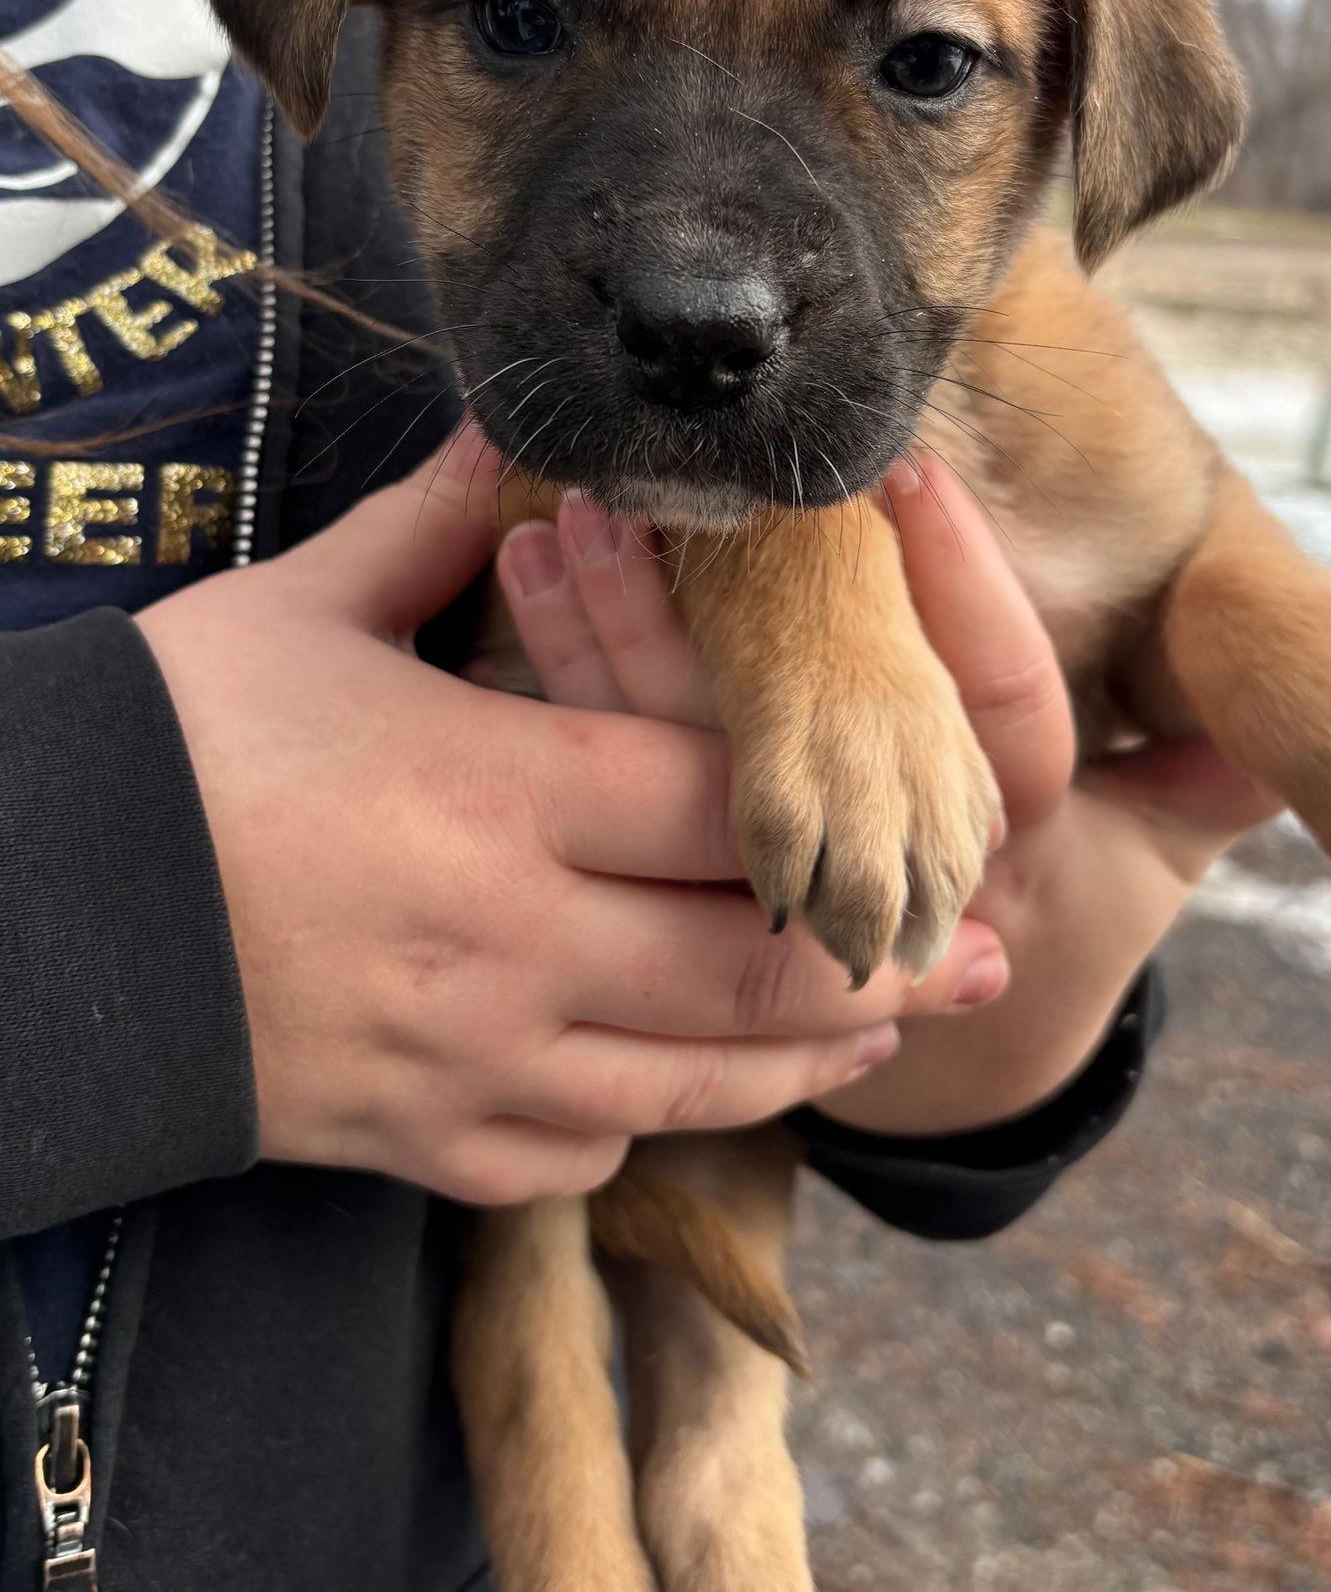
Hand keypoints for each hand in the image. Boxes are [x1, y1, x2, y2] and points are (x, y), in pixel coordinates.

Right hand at [135, 435, 1008, 1202]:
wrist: (28, 920)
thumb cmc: (164, 747)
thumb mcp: (297, 612)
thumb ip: (432, 527)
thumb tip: (512, 437)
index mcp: (499, 791)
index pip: (717, 802)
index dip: (820, 807)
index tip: (903, 808)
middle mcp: (512, 938)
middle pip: (745, 961)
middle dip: (875, 960)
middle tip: (975, 956)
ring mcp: (469, 1055)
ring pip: (686, 1081)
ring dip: (803, 1063)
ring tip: (885, 1038)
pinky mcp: (414, 1138)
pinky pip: (570, 1154)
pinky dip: (643, 1128)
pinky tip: (682, 1098)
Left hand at [509, 455, 1278, 1140]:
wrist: (943, 1041)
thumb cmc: (1060, 902)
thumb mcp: (1138, 858)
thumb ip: (1189, 794)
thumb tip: (1264, 751)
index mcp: (1006, 846)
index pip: (992, 724)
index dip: (959, 598)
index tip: (906, 480)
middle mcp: (872, 880)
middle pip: (794, 756)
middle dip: (730, 623)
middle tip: (671, 499)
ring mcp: (765, 892)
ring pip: (676, 772)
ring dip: (609, 644)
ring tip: (558, 527)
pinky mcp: (670, 890)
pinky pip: (605, 793)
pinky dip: (555, 683)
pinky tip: (510, 577)